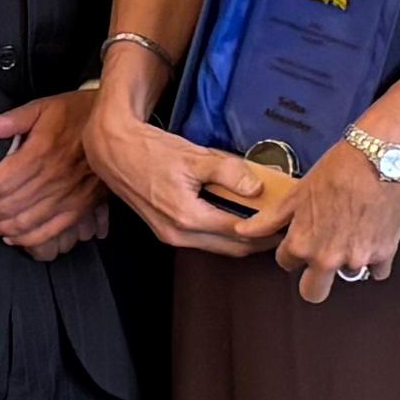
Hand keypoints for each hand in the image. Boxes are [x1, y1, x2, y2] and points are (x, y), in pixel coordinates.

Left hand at [0, 87, 108, 258]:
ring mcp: (67, 196)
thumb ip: (12, 119)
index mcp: (41, 153)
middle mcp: (53, 178)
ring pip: (23, 223)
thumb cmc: (81, 114)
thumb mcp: (44, 107)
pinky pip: (48, 231)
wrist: (117, 126)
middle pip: (6, 207)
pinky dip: (26, 238)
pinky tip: (12, 236)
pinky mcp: (79, 207)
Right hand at [84, 88, 267, 258]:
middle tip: (282, 227)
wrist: (114, 152)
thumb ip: (229, 173)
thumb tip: (257, 189)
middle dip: (259, 241)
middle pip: (231, 247)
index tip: (285, 223)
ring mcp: (170, 235)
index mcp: (188, 217)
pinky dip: (223, 232)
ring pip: (218, 246)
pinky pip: (203, 239)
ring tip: (264, 222)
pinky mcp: (166, 230)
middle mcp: (178, 234)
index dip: (266, 230)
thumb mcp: (194, 156)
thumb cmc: (150, 151)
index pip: (240, 232)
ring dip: (241, 238)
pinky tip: (236, 217)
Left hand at [247, 144, 399, 304]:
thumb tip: (242, 232)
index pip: (287, 264)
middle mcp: (328, 259)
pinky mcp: (384, 255)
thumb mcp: (296, 195)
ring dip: (348, 259)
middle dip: (315, 280)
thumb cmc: (337, 172)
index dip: (294, 251)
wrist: (379, 159)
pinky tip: (373, 233)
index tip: (304, 237)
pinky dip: (376, 257)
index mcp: (302, 245)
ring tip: (353, 229)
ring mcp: (357, 259)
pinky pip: (377, 270)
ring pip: (348, 274)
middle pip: (314, 293)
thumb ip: (268, 220)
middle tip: (324, 255)